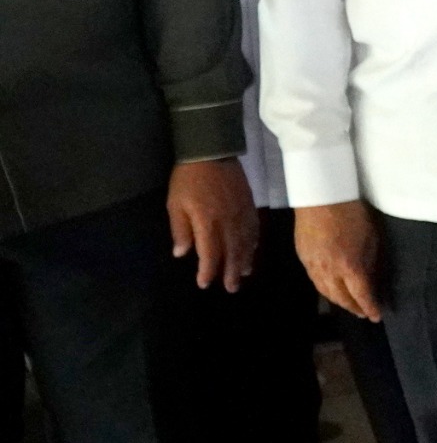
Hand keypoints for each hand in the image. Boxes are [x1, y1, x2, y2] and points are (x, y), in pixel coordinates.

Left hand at [167, 159, 257, 291]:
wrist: (212, 154)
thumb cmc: (188, 179)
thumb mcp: (175, 204)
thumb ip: (180, 230)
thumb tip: (182, 253)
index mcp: (208, 224)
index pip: (210, 254)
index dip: (208, 271)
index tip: (204, 283)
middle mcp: (228, 223)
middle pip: (233, 253)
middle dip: (231, 273)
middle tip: (231, 288)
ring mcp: (242, 215)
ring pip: (246, 244)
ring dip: (245, 261)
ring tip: (244, 274)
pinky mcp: (250, 207)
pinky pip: (255, 230)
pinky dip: (254, 244)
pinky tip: (252, 250)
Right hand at [296, 200, 382, 321]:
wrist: (321, 196)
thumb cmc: (352, 214)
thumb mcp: (372, 239)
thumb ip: (371, 263)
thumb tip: (371, 280)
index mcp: (349, 266)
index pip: (361, 295)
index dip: (369, 308)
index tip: (376, 316)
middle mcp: (329, 271)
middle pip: (341, 298)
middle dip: (353, 308)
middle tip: (364, 313)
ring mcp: (312, 265)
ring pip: (325, 292)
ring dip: (339, 301)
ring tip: (349, 305)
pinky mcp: (303, 257)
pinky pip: (315, 281)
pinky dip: (326, 289)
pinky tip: (332, 290)